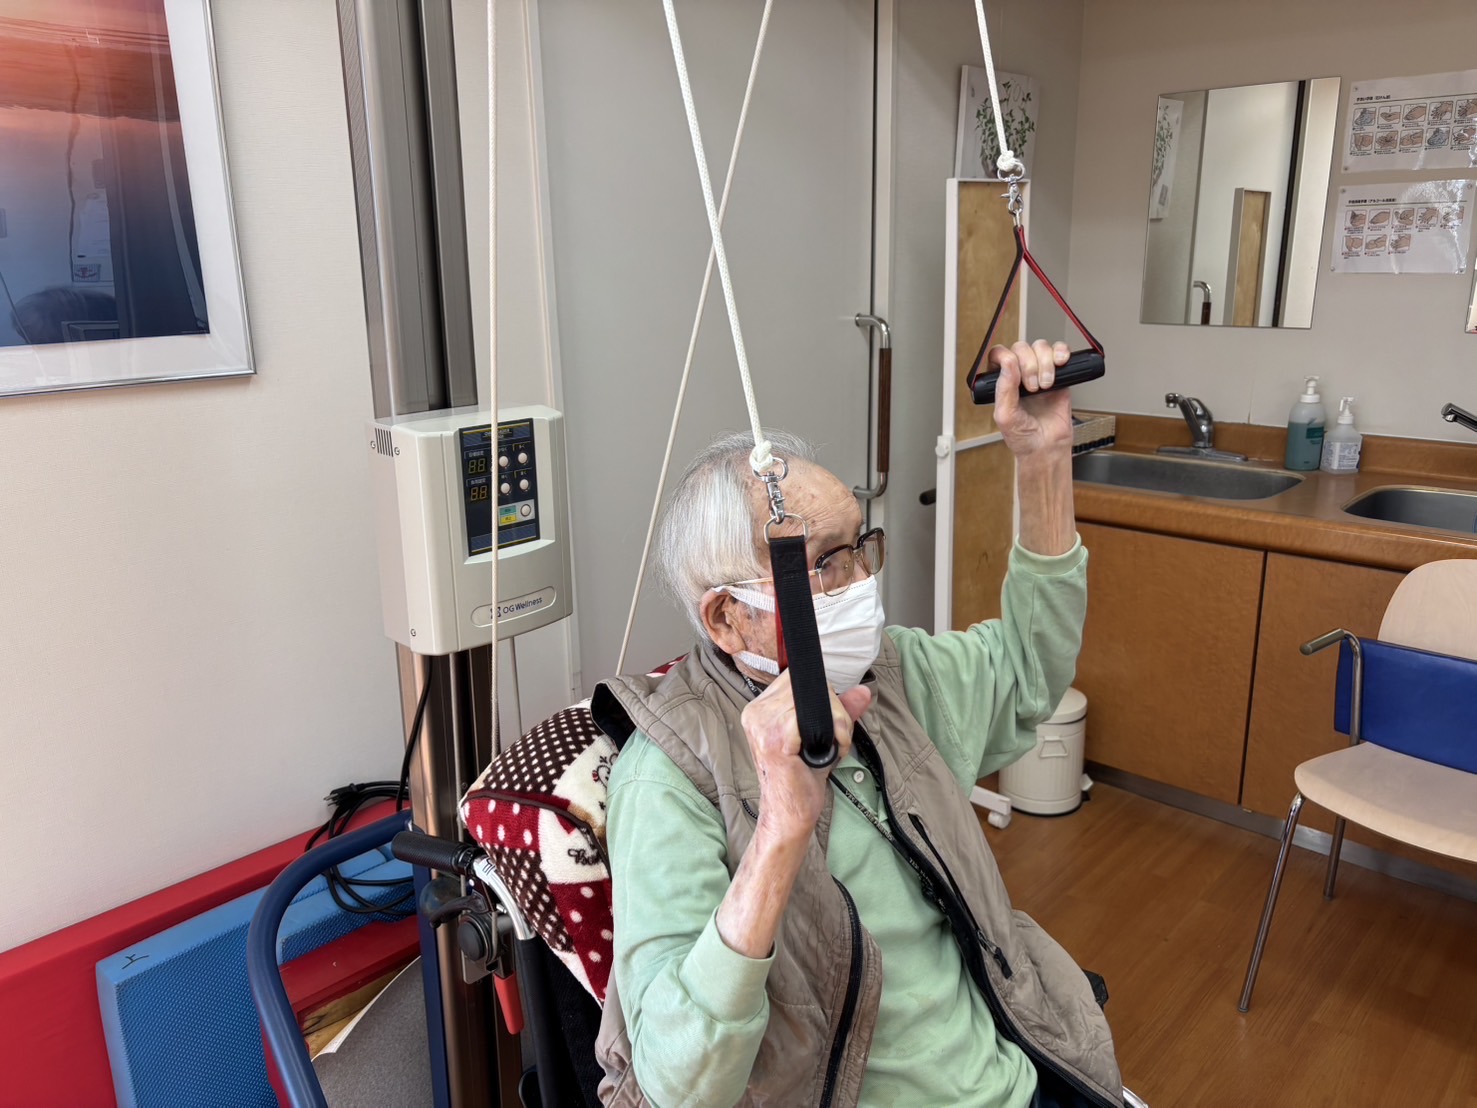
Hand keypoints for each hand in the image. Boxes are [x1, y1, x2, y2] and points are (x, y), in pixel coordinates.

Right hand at [740, 672, 871, 846]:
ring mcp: (763, 726)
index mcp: (759, 710)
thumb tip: (862, 692)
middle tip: (836, 736)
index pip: (795, 678)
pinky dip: (834, 732)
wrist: (788, 814)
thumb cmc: (799, 780)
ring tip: (833, 745)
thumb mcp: (821, 737)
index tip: (829, 719)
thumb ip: (839, 711)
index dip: (821, 695)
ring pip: (814, 698)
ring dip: (837, 721)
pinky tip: (831, 750)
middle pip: (806, 685)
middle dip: (834, 708)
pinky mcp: (775, 740)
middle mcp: (756, 714)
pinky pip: (814, 716)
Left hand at [990, 340, 1074, 459]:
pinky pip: (1060, 351)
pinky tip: (1060, 364)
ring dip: (1045, 363)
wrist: (1047, 448)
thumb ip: (1004, 388)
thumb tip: (1007, 362)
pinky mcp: (1060, 375)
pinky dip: (1061, 352)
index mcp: (1002, 382)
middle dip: (1029, 364)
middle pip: (1022, 347)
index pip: (999, 355)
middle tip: (1032, 388)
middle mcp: (1020, 374)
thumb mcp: (1005, 415)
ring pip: (1041, 347)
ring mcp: (1040, 372)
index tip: (1014, 368)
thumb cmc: (1023, 437)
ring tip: (1046, 385)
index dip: (1006, 356)